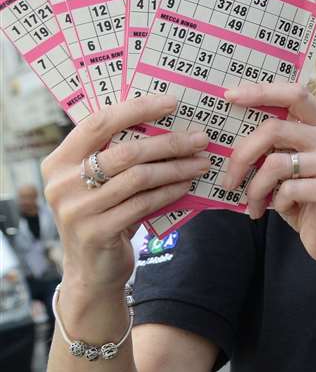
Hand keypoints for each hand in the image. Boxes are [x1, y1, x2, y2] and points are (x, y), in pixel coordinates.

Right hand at [41, 96, 210, 290]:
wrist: (92, 270)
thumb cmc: (103, 213)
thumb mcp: (99, 182)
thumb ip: (116, 155)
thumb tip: (167, 119)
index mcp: (59, 160)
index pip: (98, 123)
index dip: (136, 109)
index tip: (171, 102)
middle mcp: (62, 183)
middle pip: (125, 151)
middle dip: (169, 142)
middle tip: (201, 138)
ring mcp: (76, 209)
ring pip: (139, 178)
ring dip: (176, 168)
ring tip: (202, 162)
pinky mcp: (96, 231)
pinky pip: (143, 204)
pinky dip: (170, 191)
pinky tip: (188, 184)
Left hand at [223, 82, 315, 266]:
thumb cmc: (303, 198)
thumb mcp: (287, 165)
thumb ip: (273, 145)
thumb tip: (229, 130)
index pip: (295, 94)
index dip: (262, 91)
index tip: (230, 96)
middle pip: (275, 129)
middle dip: (242, 155)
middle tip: (229, 179)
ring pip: (275, 162)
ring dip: (255, 187)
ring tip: (252, 202)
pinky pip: (287, 189)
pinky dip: (274, 202)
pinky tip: (278, 210)